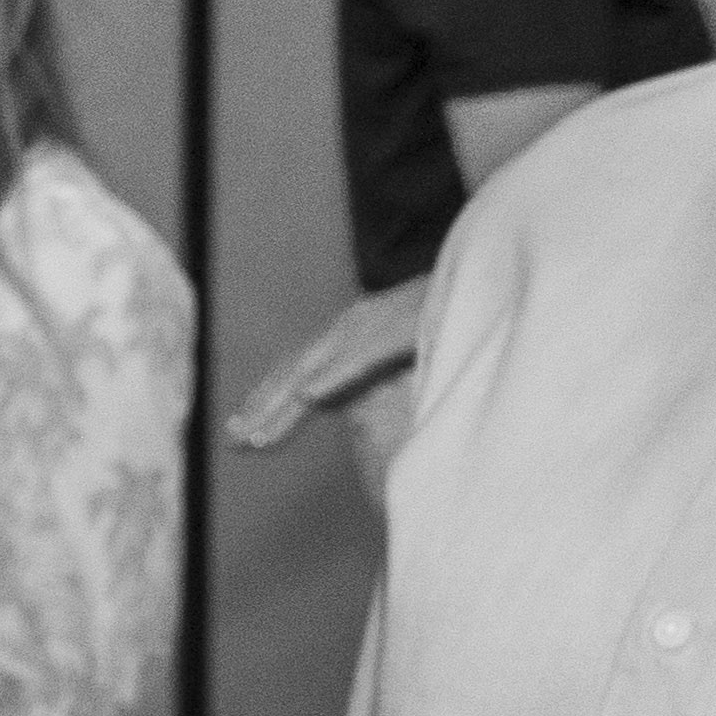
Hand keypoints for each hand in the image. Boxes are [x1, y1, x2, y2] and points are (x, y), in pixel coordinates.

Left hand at [222, 280, 435, 457]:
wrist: (482, 276)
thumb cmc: (446, 317)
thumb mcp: (402, 351)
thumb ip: (374, 377)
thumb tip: (345, 404)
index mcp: (349, 332)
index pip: (297, 370)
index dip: (268, 401)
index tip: (243, 437)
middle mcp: (351, 324)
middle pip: (294, 369)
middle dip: (261, 406)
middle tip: (233, 439)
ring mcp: (370, 322)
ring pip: (315, 366)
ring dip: (282, 402)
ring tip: (258, 434)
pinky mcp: (396, 326)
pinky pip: (360, 355)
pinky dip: (333, 376)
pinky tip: (310, 397)